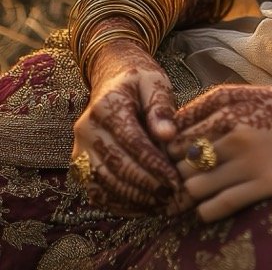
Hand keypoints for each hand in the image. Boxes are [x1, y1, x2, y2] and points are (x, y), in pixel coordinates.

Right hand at [72, 39, 189, 214]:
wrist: (112, 80)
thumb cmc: (139, 82)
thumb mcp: (155, 83)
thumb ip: (161, 108)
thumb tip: (168, 135)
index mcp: (105, 106)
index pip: (131, 141)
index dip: (154, 163)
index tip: (175, 179)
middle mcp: (86, 129)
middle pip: (116, 166)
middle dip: (146, 185)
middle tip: (172, 197)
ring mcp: (79, 149)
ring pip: (104, 183)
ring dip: (133, 198)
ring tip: (162, 204)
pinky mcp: (80, 166)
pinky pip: (97, 192)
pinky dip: (120, 204)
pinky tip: (144, 207)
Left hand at [171, 79, 271, 221]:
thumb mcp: (250, 96)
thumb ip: (213, 110)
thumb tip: (175, 132)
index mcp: (225, 102)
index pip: (174, 131)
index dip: (166, 150)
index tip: (168, 160)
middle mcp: (232, 127)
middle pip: (180, 161)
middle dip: (173, 175)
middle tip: (175, 186)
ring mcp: (248, 157)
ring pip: (193, 186)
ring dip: (188, 195)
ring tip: (195, 198)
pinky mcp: (264, 183)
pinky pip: (216, 206)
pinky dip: (206, 211)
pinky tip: (213, 207)